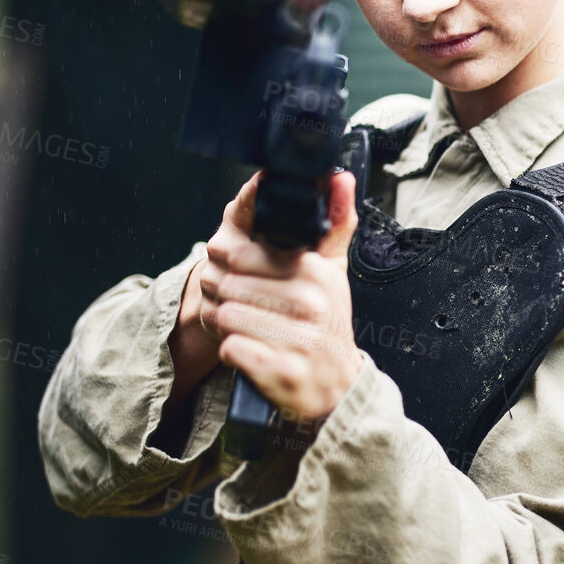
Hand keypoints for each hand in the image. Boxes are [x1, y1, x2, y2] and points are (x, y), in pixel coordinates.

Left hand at [200, 170, 363, 423]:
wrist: (336, 386)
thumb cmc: (325, 325)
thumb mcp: (333, 272)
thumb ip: (333, 223)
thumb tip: (340, 177)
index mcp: (316, 272)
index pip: (241, 252)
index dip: (229, 263)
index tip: (239, 272)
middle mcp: (310, 302)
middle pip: (226, 284)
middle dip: (224, 295)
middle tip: (241, 304)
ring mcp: (297, 337)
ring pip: (224, 315)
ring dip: (225, 324)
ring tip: (246, 326)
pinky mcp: (280, 369)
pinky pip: (229, 348)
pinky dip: (232, 350)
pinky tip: (250, 348)